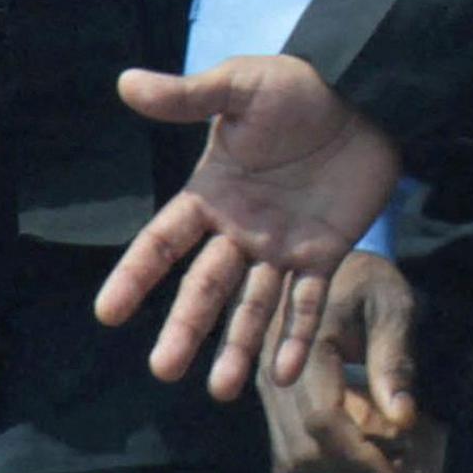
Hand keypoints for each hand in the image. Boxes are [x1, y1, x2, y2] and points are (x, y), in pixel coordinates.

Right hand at [95, 55, 402, 397]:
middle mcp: (239, 230)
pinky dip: (296, 336)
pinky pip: (308, 302)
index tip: (107, 314)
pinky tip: (284, 372)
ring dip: (238, 347)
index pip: (162, 242)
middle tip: (164, 370)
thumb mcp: (240, 86)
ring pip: (253, 306)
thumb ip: (188, 96)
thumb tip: (126, 82)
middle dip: (185, 327)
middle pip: (205, 287)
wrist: (365, 93)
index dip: (136, 275)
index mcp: (210, 195)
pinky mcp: (325, 254)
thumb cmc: (297, 88)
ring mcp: (281, 247)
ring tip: (221, 390)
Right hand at [261, 252, 443, 472]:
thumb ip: (394, 360)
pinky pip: (290, 447)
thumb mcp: (392, 305)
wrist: (322, 259)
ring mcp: (267, 387)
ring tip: (386, 463)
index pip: (321, 419)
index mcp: (300, 342)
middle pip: (302, 449)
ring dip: (339, 472)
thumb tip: (404, 420)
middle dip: (352, 472)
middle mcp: (273, 371)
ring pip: (292, 456)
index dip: (359, 456)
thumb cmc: (367, 279)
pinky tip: (364, 453)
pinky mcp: (271, 399)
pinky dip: (326, 461)